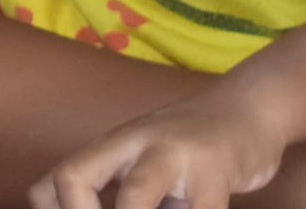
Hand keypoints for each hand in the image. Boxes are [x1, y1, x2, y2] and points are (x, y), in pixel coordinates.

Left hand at [28, 81, 288, 208]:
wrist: (250, 106)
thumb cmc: (190, 146)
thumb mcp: (144, 161)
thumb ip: (116, 189)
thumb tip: (69, 206)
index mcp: (111, 148)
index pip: (54, 182)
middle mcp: (133, 145)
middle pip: (75, 176)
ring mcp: (173, 154)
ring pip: (134, 194)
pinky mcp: (216, 169)